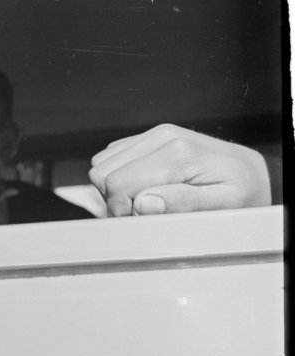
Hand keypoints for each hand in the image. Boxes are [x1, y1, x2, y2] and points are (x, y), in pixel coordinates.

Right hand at [89, 123, 270, 216]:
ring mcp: (155, 133)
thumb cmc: (242, 191)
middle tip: (141, 213)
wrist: (252, 171)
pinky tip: (143, 185)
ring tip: (144, 200)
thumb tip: (143, 203)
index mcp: (178, 153)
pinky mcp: (150, 136)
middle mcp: (163, 136)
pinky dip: (120, 174)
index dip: (121, 210)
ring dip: (115, 186)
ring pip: (102, 163)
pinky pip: (112, 155)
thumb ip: (183, 204)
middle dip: (115, 199)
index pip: (117, 183)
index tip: (140, 222)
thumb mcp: (223, 206)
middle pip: (102, 172)